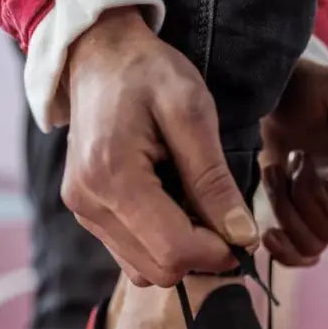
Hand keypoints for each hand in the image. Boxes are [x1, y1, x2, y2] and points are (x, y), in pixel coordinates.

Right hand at [61, 7, 257, 286]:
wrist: (99, 57)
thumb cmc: (148, 74)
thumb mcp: (192, 112)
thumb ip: (214, 180)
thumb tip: (243, 237)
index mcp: (113, 176)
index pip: (174, 251)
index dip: (218, 252)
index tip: (243, 233)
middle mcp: (89, 204)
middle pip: (160, 270)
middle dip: (201, 254)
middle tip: (222, 217)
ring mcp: (83, 214)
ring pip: (146, 271)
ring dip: (181, 251)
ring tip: (192, 203)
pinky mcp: (87, 216)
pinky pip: (132, 258)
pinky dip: (160, 245)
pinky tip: (171, 208)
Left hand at [260, 60, 327, 264]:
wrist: (277, 95)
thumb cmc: (317, 89)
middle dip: (310, 200)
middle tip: (296, 160)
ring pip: (314, 246)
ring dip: (286, 211)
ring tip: (277, 171)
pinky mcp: (299, 225)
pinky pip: (298, 258)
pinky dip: (280, 248)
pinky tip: (268, 228)